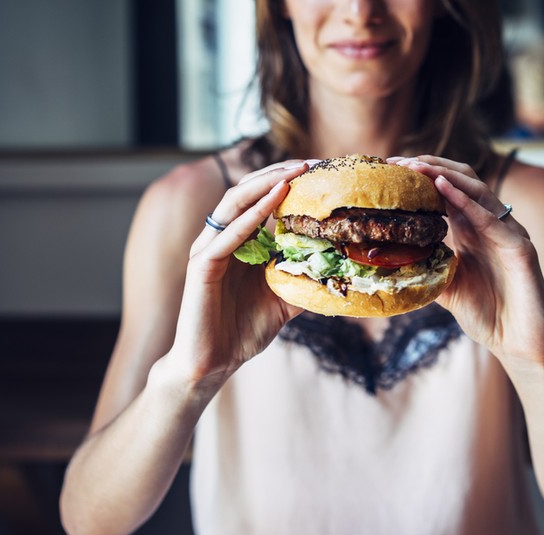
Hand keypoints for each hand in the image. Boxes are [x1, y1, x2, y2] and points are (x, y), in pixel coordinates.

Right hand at [163, 160, 310, 390]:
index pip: (260, 199)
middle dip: (277, 174)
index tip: (318, 171)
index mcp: (238, 242)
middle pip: (246, 192)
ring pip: (234, 205)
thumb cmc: (242, 330)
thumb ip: (305, 280)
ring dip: (265, 186)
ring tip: (292, 174)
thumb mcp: (285, 300)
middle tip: (309, 163)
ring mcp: (208, 250)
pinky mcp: (201, 267)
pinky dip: (251, 217)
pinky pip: (228, 236)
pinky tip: (274, 203)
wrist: (212, 363)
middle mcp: (220, 239)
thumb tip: (342, 272)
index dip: (285, 182)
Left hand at [389, 155, 543, 368]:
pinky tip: (443, 189)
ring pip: (478, 191)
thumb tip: (388, 259)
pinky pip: (492, 219)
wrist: (520, 345)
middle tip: (399, 163)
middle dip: (431, 167)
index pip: (448, 190)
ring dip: (445, 176)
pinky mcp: (521, 249)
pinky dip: (467, 202)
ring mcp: (509, 234)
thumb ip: (426, 267)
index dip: (422, 176)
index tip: (391, 170)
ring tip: (417, 167)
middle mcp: (492, 225)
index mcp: (473, 230)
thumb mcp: (446, 287)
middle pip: (463, 181)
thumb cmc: (488, 316)